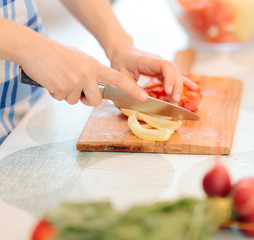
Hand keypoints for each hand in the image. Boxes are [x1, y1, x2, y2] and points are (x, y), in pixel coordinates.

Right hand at [19, 37, 148, 105]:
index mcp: (95, 66)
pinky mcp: (62, 87)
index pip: (118, 79)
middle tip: (75, 87)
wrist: (34, 49)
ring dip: (68, 95)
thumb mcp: (81, 60)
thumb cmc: (57, 54)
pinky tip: (51, 80)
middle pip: (96, 101)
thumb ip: (92, 73)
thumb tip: (97, 88)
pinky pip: (62, 99)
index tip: (144, 97)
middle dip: (87, 100)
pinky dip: (55, 92)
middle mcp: (88, 74)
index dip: (132, 89)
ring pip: (76, 101)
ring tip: (60, 78)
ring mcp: (76, 81)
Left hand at [108, 46, 197, 103]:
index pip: (165, 66)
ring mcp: (161, 65)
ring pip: (176, 74)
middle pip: (174, 71)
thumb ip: (132, 88)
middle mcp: (158, 61)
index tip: (168, 91)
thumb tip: (144, 100)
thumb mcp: (121, 76)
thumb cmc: (120, 62)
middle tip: (174, 101)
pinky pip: (175, 76)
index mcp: (148, 60)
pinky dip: (184, 82)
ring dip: (178, 87)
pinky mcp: (162, 70)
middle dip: (176, 86)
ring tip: (176, 101)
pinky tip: (194, 88)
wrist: (122, 51)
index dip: (169, 78)